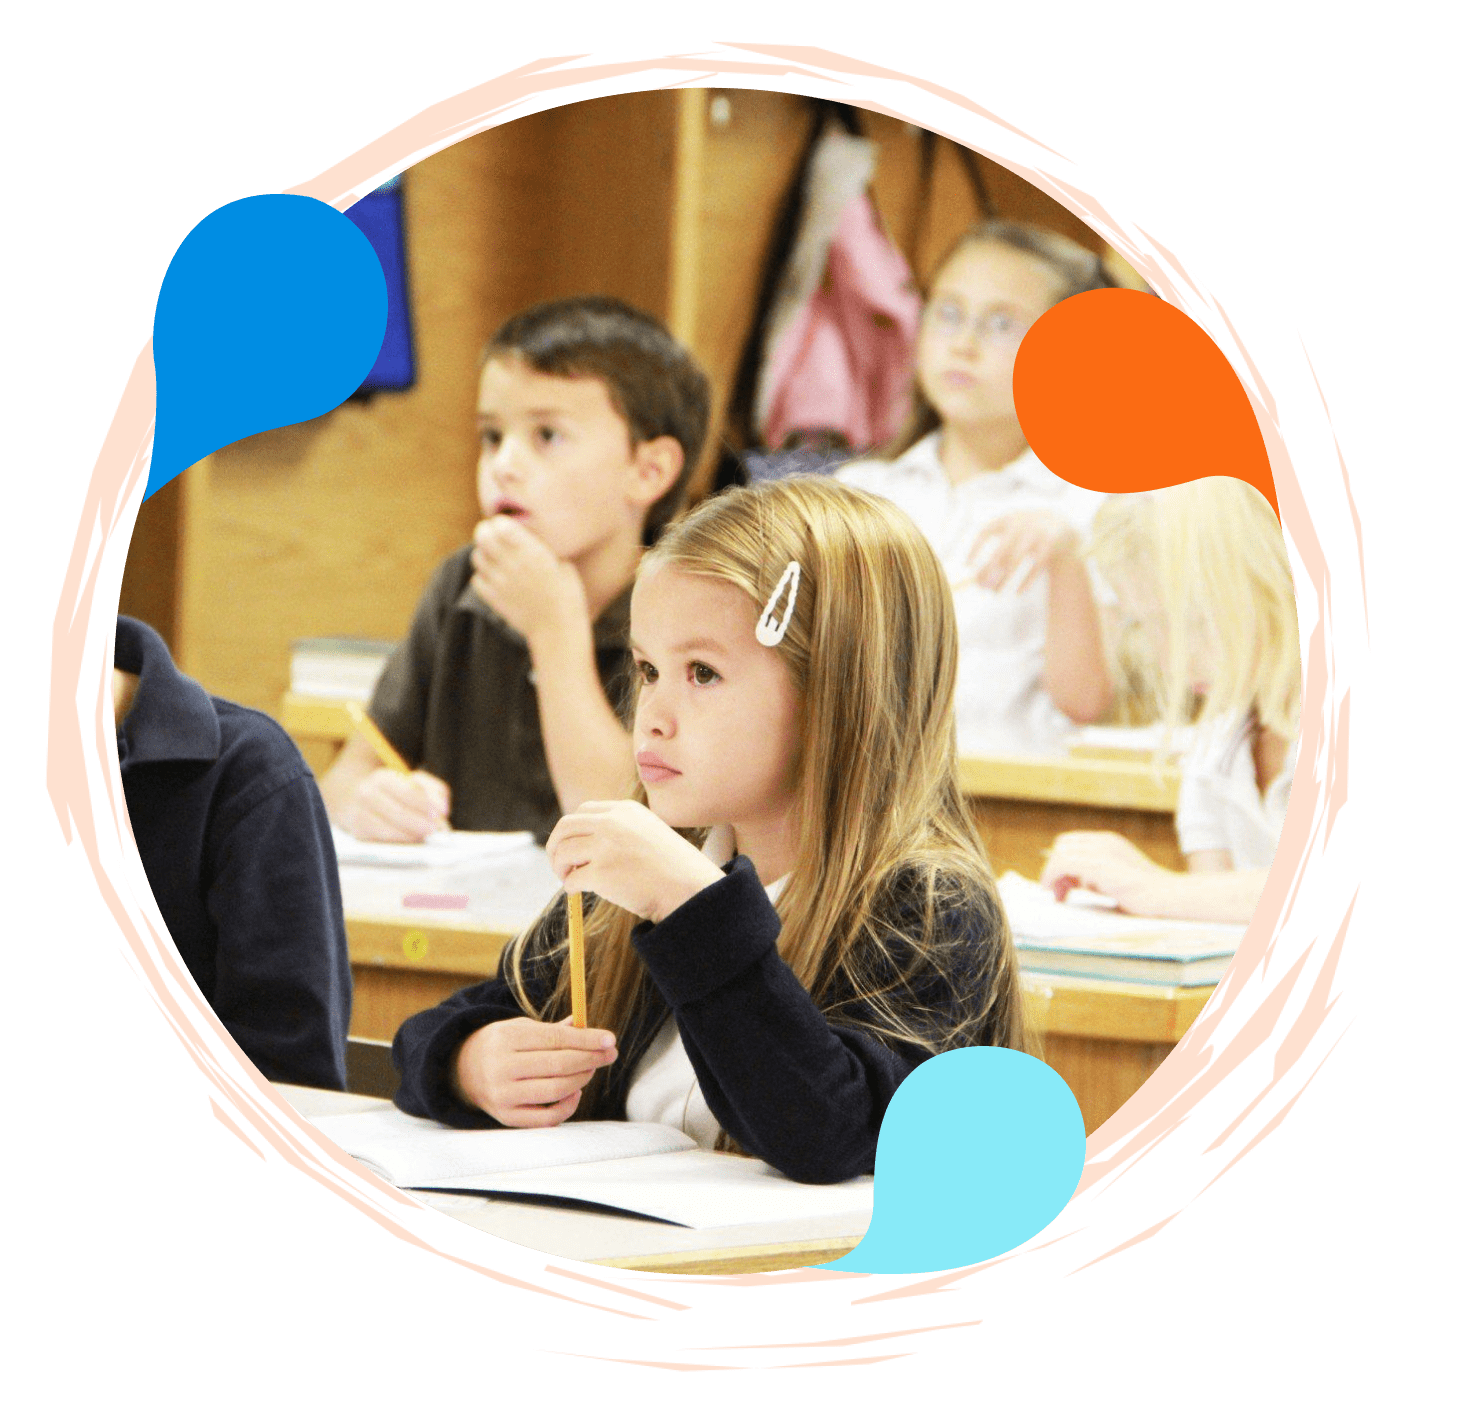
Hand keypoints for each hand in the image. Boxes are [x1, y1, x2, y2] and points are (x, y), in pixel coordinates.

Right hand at [344, 768, 450, 842]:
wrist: (357, 799)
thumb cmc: (395, 792)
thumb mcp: (415, 782)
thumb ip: (434, 791)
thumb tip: (442, 809)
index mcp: (383, 778)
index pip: (406, 791)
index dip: (423, 804)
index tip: (437, 814)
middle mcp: (368, 794)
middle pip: (397, 812)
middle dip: (418, 823)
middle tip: (433, 830)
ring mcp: (359, 814)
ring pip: (388, 830)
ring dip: (409, 836)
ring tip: (424, 838)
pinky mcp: (358, 833)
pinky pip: (380, 841)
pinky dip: (397, 844)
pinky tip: (410, 843)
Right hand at [454, 1017, 617, 1126]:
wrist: (463, 1070)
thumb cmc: (503, 1044)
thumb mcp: (522, 1028)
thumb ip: (555, 1030)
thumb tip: (591, 1029)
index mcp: (506, 1038)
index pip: (555, 1039)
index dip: (587, 1040)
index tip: (610, 1039)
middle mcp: (502, 1067)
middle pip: (558, 1065)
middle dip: (591, 1059)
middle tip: (610, 1054)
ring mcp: (503, 1095)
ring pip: (556, 1091)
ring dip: (582, 1079)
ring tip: (591, 1069)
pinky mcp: (506, 1117)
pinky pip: (546, 1118)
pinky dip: (567, 1106)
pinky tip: (575, 1091)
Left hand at [470, 514, 589, 645]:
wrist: (558, 628)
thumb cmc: (567, 594)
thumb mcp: (563, 563)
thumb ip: (541, 548)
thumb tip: (527, 536)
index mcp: (532, 552)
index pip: (501, 525)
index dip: (501, 522)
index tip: (506, 525)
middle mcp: (512, 564)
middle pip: (483, 536)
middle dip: (485, 532)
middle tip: (492, 534)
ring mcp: (500, 582)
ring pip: (477, 557)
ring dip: (483, 553)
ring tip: (494, 557)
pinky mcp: (493, 598)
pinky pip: (477, 579)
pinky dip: (483, 576)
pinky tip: (495, 578)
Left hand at [546, 800, 725, 923]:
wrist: (689, 889)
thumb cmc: (671, 868)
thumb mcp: (647, 833)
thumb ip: (619, 830)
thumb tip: (580, 843)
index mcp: (625, 810)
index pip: (582, 811)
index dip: (571, 830)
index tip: (572, 846)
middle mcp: (613, 822)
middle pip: (565, 827)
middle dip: (555, 847)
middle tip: (559, 865)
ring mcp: (606, 846)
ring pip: (563, 852)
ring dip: (560, 868)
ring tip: (569, 879)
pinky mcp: (602, 873)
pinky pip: (572, 879)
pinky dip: (570, 887)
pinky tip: (579, 892)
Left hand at [963, 510, 1078, 592]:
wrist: (1061, 523)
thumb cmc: (1026, 535)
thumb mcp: (1011, 536)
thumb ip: (995, 556)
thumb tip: (978, 582)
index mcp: (1006, 519)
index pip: (985, 531)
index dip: (975, 548)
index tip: (966, 565)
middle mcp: (1020, 523)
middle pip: (1001, 548)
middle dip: (989, 568)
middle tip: (981, 586)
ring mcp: (1036, 532)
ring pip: (1017, 558)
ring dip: (1004, 577)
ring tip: (995, 592)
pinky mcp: (1050, 543)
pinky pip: (1036, 565)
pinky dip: (1026, 580)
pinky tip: (1018, 592)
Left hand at [1039, 831, 1172, 914]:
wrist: (1169, 897)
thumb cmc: (1144, 895)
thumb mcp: (1114, 879)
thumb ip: (1093, 877)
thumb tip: (1067, 883)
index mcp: (1108, 842)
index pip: (1070, 843)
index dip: (1060, 863)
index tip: (1063, 887)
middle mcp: (1104, 841)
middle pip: (1061, 846)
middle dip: (1054, 868)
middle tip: (1060, 894)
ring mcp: (1103, 851)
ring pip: (1059, 854)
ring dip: (1052, 876)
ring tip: (1060, 898)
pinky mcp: (1101, 865)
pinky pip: (1063, 863)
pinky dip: (1053, 877)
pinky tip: (1059, 895)